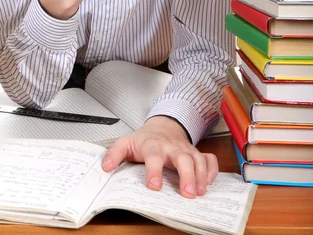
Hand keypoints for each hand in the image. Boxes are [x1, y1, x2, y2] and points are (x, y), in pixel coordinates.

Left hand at [102, 116, 217, 197]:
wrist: (162, 125)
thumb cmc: (145, 139)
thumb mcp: (126, 143)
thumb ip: (115, 153)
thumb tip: (106, 166)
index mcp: (153, 145)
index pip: (154, 155)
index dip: (154, 170)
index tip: (154, 185)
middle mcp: (171, 147)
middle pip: (182, 157)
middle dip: (187, 175)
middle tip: (188, 192)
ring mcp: (185, 149)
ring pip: (198, 158)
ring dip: (201, 175)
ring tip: (200, 191)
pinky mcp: (196, 152)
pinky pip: (209, 158)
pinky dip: (212, 169)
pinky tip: (209, 182)